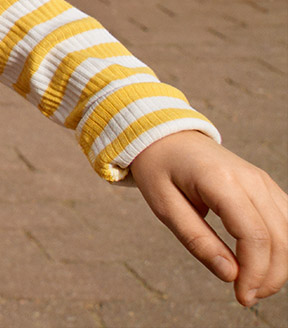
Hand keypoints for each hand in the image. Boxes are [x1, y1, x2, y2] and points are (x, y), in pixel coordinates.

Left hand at [129, 130, 287, 306]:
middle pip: (279, 237)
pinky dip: (280, 248)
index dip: (254, 272)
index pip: (255, 235)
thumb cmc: (160, 170)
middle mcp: (252, 179)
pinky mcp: (266, 187)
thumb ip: (197, 240)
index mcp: (222, 180)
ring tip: (252, 286)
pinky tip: (262, 265)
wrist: (166, 136)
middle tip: (246, 297)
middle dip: (269, 275)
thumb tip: (230, 275)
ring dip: (279, 265)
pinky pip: (285, 222)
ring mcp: (263, 181)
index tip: (241, 296)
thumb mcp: (164, 206)